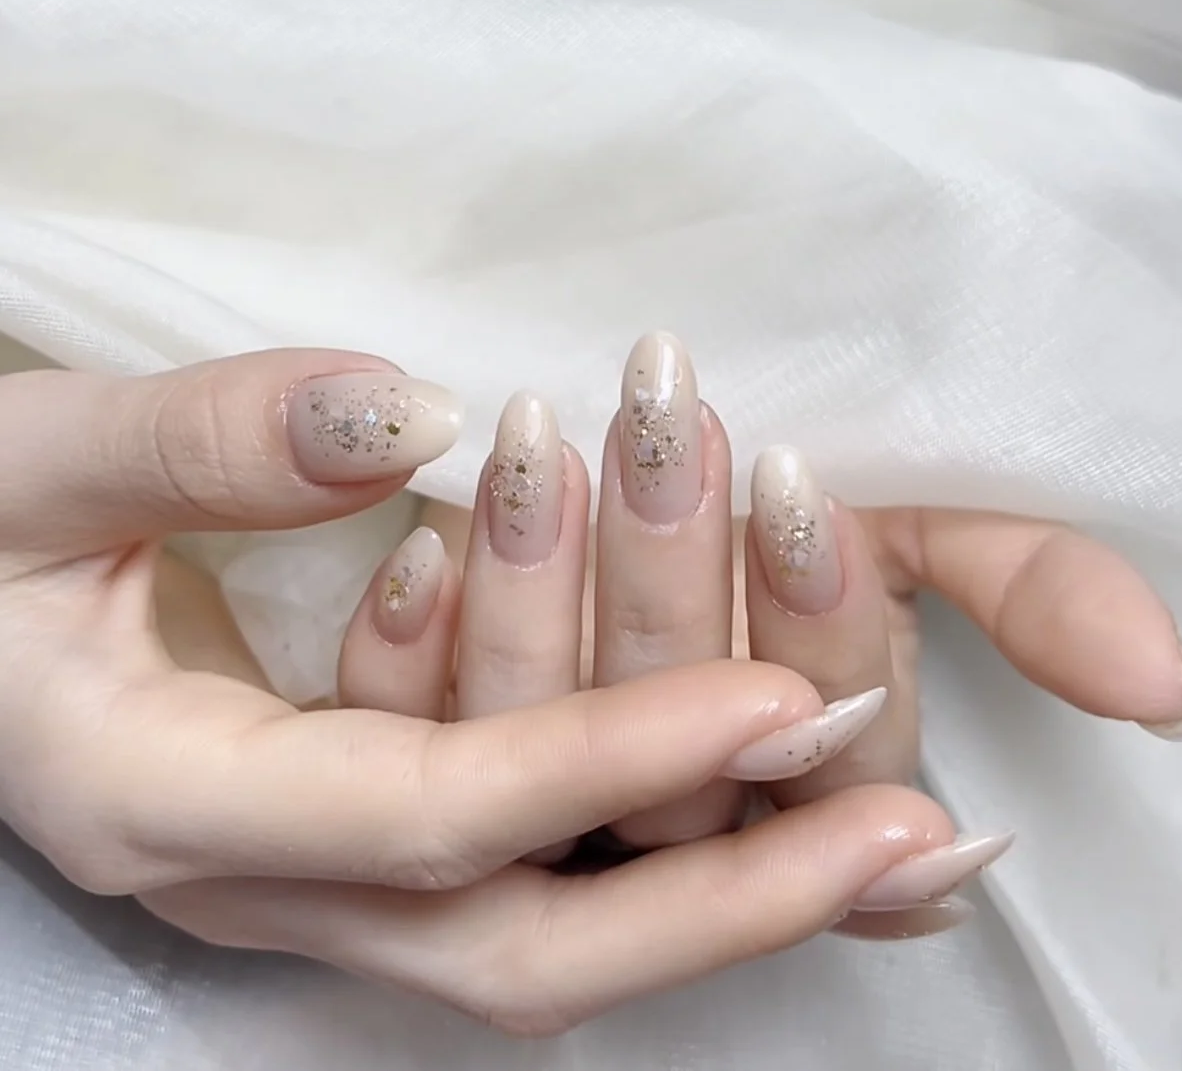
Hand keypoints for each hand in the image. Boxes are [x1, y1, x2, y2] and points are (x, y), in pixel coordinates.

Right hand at [0, 349, 962, 1035]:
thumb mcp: (36, 470)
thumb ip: (203, 441)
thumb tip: (401, 419)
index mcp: (171, 799)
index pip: (429, 810)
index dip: (606, 756)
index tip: (780, 697)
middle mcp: (262, 882)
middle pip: (517, 952)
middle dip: (721, 905)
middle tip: (906, 839)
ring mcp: (312, 881)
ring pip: (537, 933)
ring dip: (716, 883)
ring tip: (889, 829)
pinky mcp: (353, 842)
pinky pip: (521, 873)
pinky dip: (649, 841)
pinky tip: (762, 789)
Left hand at [397, 332, 1181, 924]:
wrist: (635, 500)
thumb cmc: (791, 518)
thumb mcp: (909, 526)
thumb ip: (1024, 585)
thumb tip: (1162, 684)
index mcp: (808, 756)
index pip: (820, 731)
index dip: (817, 614)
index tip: (794, 484)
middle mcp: (681, 800)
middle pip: (671, 743)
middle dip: (675, 574)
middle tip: (663, 411)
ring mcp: (548, 800)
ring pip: (531, 751)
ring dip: (539, 601)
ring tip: (534, 447)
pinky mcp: (432, 771)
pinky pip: (405, 744)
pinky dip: (412, 654)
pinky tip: (413, 555)